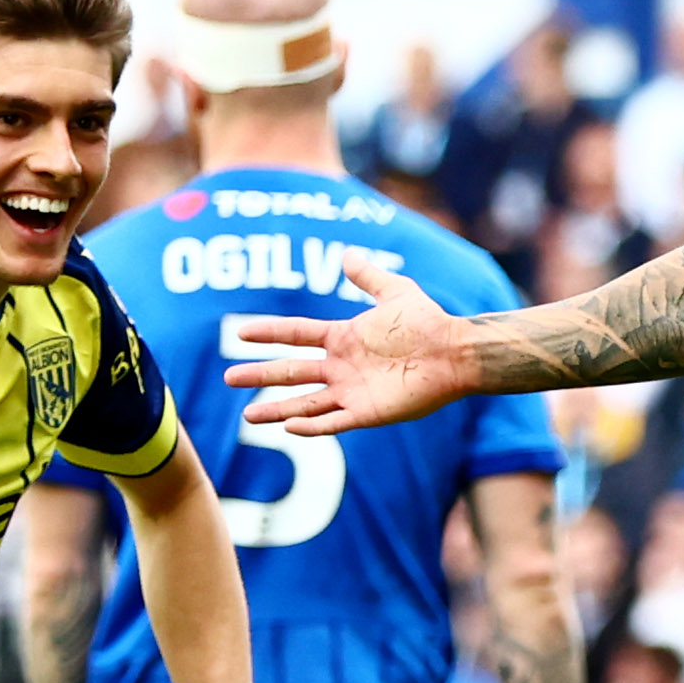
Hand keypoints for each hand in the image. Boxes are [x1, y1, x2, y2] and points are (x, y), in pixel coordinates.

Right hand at [225, 259, 477, 434]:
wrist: (453, 353)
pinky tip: (289, 428)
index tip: (241, 331)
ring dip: (277, 409)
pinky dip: (312, 426)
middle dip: (260, 375)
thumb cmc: (428, 323)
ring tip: (248, 417)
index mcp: (343, 338)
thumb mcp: (395, 292)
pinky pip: (334, 422)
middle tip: (229, 377)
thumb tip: (346, 254)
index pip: (296, 334)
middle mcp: (342, 367)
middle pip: (291, 371)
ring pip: (305, 403)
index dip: (269, 333)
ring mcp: (352, 392)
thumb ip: (368, 276)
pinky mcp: (368, 413)